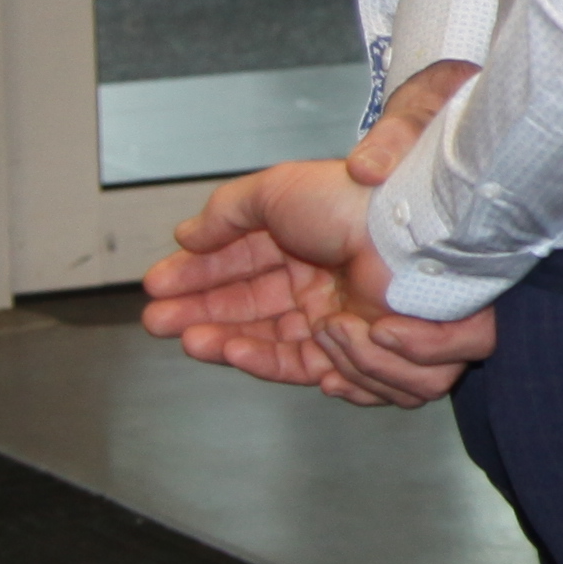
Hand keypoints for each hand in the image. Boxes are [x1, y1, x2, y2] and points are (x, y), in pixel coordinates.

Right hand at [137, 59, 471, 391]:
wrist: (406, 235)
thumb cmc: (354, 203)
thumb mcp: (275, 191)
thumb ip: (226, 213)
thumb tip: (186, 236)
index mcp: (304, 249)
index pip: (239, 272)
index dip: (195, 281)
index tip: (156, 290)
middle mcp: (322, 288)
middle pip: (250, 316)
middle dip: (200, 320)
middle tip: (160, 323)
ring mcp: (342, 321)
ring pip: (274, 349)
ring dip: (231, 343)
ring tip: (200, 337)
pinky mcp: (360, 353)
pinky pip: (309, 372)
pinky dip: (273, 363)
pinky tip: (243, 350)